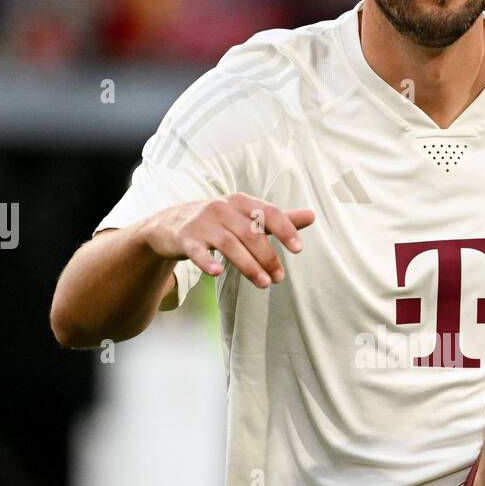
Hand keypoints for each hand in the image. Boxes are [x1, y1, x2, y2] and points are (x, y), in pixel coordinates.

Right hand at [146, 193, 315, 288]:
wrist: (172, 224)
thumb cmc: (219, 222)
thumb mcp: (247, 217)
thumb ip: (278, 219)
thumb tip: (312, 216)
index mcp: (241, 202)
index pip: (268, 213)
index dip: (285, 229)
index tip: (299, 249)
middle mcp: (222, 208)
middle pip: (250, 233)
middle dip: (268, 257)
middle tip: (279, 278)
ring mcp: (203, 223)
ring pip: (229, 244)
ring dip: (248, 265)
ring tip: (264, 283)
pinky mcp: (186, 239)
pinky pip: (197, 251)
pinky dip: (206, 261)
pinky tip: (216, 273)